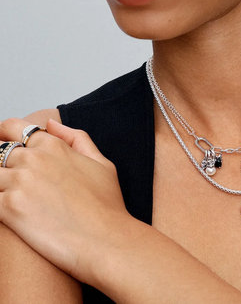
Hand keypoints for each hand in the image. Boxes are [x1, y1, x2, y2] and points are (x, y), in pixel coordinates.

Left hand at [0, 118, 129, 283]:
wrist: (105, 240)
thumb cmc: (107, 206)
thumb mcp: (101, 162)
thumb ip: (76, 138)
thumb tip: (51, 123)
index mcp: (52, 145)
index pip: (12, 128)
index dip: (3, 135)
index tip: (2, 149)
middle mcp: (33, 158)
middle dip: (0, 163)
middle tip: (9, 180)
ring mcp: (19, 182)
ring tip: (7, 194)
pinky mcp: (9, 208)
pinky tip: (6, 210)